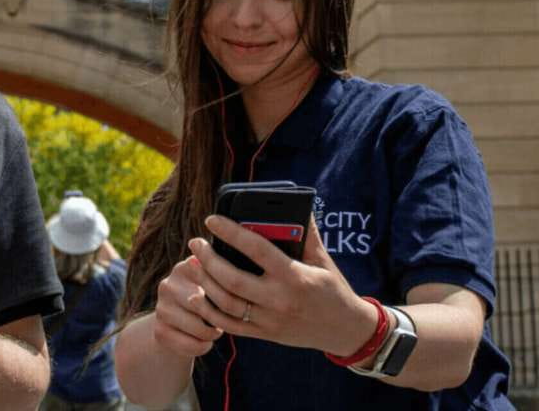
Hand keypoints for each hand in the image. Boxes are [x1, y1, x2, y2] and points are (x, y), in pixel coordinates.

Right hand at [149, 253, 224, 359]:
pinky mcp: (159, 331)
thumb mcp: (216, 285)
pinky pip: (190, 345)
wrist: (180, 325)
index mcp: (186, 267)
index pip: (214, 279)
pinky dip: (203, 347)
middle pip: (206, 305)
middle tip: (226, 320)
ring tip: (215, 331)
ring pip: (199, 328)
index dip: (229, 295)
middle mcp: (168, 284)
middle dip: (221, 318)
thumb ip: (224, 281)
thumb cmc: (209, 301)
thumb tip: (234, 285)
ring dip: (213, 334)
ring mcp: (161, 308)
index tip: (236, 301)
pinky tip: (204, 342)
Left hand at [183, 215, 377, 355]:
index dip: (231, 233)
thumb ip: (306, 233)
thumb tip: (296, 203)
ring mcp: (269, 320)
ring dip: (204, 282)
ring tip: (192, 263)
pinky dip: (209, 311)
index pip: (256, 249)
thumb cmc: (333, 288)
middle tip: (195, 242)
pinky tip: (197, 295)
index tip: (212, 220)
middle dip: (208, 258)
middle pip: (232, 279)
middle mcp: (279, 299)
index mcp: (294, 275)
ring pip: (226, 303)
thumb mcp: (322, 259)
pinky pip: (230, 325)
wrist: (345, 330)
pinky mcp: (264, 334)